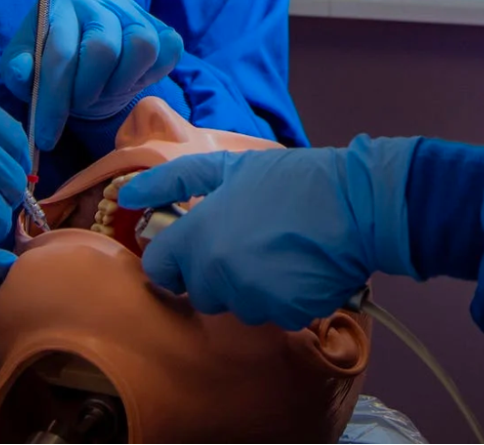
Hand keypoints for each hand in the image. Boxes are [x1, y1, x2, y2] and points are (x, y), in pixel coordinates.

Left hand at [0, 0, 183, 150]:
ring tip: (102, 91)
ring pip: (143, 45)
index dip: (54, 100)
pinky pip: (168, 50)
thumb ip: (16, 71)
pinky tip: (125, 81)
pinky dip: (149, 75)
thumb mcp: (25, 67)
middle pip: (104, 48)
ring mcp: (136, 9)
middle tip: (77, 106)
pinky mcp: (162, 26)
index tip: (46, 137)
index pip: (61, 51)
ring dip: (120, 82)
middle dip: (86, 91)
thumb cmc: (52, 62)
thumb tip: (22, 71)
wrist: (87, 54)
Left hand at [117, 137, 420, 328]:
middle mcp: (217, 276)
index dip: (174, 257)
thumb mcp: (228, 167)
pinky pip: (271, 313)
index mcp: (197, 239)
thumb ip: (172, 182)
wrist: (355, 203)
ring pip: (236, 304)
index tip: (194, 245)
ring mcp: (251, 299)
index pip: (159, 269)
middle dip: (215, 272)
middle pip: (198, 291)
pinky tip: (298, 268)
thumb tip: (127, 195)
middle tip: (246, 240)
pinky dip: (281, 297)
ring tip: (277, 251)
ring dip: (249, 285)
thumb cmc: (290, 180)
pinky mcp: (284, 316)